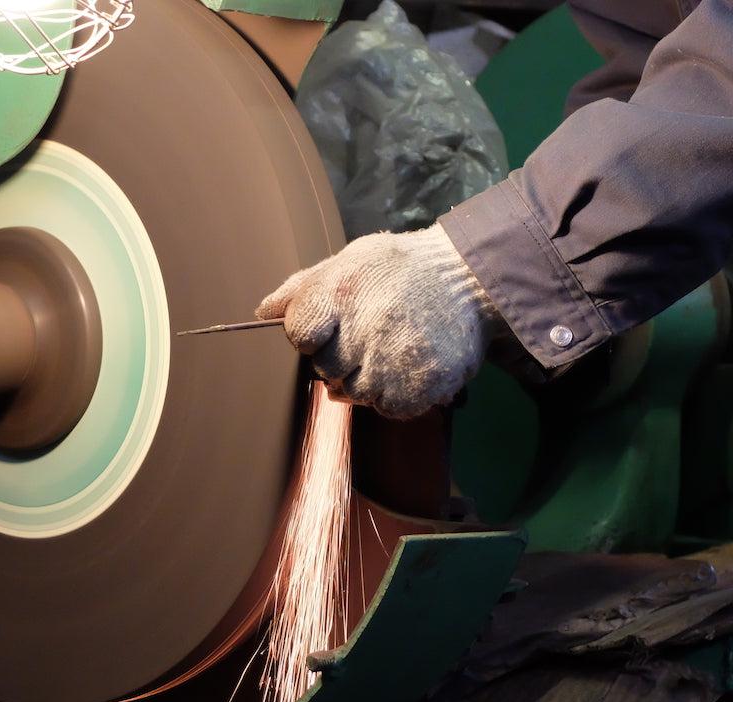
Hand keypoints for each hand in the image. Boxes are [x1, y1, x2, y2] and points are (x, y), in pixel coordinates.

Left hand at [256, 224, 496, 418]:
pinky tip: (405, 368)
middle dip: (339, 359)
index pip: (299, 333)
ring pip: (354, 393)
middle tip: (367, 337)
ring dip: (366, 379)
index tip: (326, 328)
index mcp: (340, 291)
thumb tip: (262, 313)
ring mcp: (392, 362)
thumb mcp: (350, 261)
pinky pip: (387, 408)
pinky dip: (393, 395)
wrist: (469, 278)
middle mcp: (364, 328)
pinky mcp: (418, 386)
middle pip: (325, 369)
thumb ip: (302, 288)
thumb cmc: (400, 269)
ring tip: (389, 351)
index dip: (308, 335)